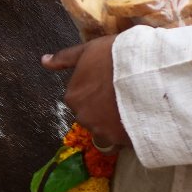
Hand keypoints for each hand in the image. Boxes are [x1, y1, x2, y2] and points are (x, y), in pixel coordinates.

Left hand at [43, 36, 130, 150]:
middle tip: (122, 93)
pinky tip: (137, 118)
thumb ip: (65, 58)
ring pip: (105, 128)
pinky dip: (126, 132)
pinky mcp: (118, 141)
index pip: (81, 97)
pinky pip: (120, 139)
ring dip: (115, 121)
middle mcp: (82, 116)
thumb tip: (44, 61)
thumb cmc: (117, 58)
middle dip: (103, 107)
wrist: (147, 75)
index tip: (111, 82)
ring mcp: (100, 131)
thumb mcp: (89, 51)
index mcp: (73, 96)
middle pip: (92, 114)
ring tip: (132, 105)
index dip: (97, 89)